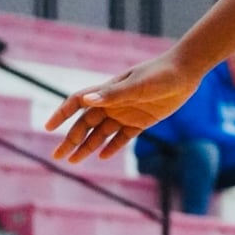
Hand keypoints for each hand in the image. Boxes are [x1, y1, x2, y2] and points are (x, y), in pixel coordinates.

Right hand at [45, 53, 200, 162]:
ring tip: (74, 161)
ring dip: (88, 146)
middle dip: (71, 139)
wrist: (185, 72)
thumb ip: (113, 94)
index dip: (62, 113)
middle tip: (58, 156)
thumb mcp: (137, 85)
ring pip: (102, 133)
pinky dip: (113, 146)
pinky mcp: (142, 121)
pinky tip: (102, 156)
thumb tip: (86, 100)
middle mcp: (114, 103)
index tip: (48, 127)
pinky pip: (123, 137)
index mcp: (108, 91)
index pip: (78, 102)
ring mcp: (127, 112)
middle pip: (86, 123)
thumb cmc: (160, 74)